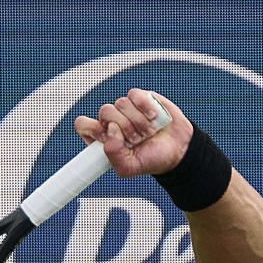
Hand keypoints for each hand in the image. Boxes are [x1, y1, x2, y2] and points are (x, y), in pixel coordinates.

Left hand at [74, 87, 192, 178]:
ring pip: (121, 104)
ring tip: (149, 132)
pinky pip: (135, 95)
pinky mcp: (141, 97)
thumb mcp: (129, 168)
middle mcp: (113, 121)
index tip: (110, 137)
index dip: (94, 129)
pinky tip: (154, 117)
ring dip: (139, 121)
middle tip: (137, 140)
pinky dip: (146, 107)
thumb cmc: (152, 159)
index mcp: (103, 137)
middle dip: (125, 128)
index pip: (83, 124)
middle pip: (105, 112)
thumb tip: (110, 129)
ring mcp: (127, 108)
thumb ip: (112, 154)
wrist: (179, 150)